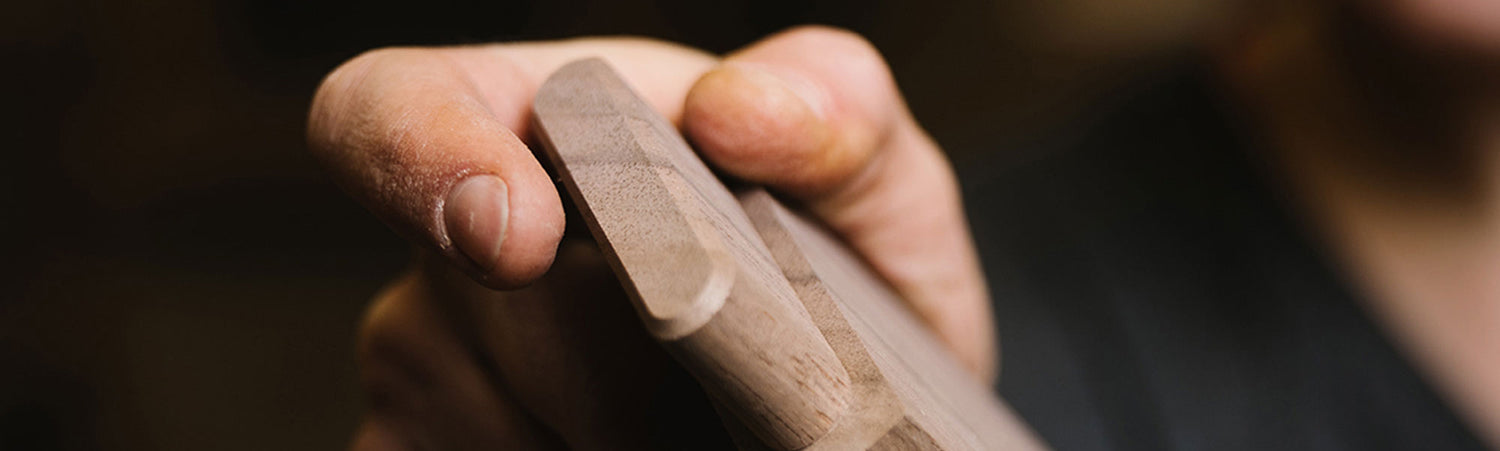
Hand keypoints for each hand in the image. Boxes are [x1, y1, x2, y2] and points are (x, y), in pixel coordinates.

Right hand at [307, 26, 994, 448]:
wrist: (832, 407)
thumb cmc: (835, 277)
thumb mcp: (872, 183)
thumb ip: (837, 111)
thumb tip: (740, 106)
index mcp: (544, 129)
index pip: (392, 107)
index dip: (421, 155)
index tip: (517, 236)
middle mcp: (454, 248)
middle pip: (473, 317)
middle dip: (609, 374)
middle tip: (719, 396)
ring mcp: (426, 369)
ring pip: (480, 428)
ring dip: (602, 444)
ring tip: (686, 429)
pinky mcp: (425, 450)